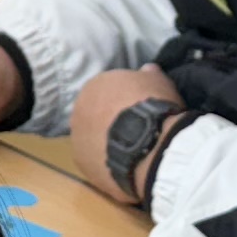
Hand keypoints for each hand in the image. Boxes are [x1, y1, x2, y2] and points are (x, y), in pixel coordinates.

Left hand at [70, 63, 180, 202]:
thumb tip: (147, 69)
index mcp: (94, 86)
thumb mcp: (159, 82)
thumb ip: (150, 75)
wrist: (149, 143)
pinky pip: (96, 162)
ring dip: (108, 144)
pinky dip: (108, 164)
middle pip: (96, 116)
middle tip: (136, 131)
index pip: (106, 91)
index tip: (139, 109)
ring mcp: (77, 138)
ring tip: (133, 152)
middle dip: (111, 122)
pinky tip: (127, 167)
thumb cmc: (153, 106)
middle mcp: (78, 110)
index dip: (123, 101)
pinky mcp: (82, 164)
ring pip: (93, 140)